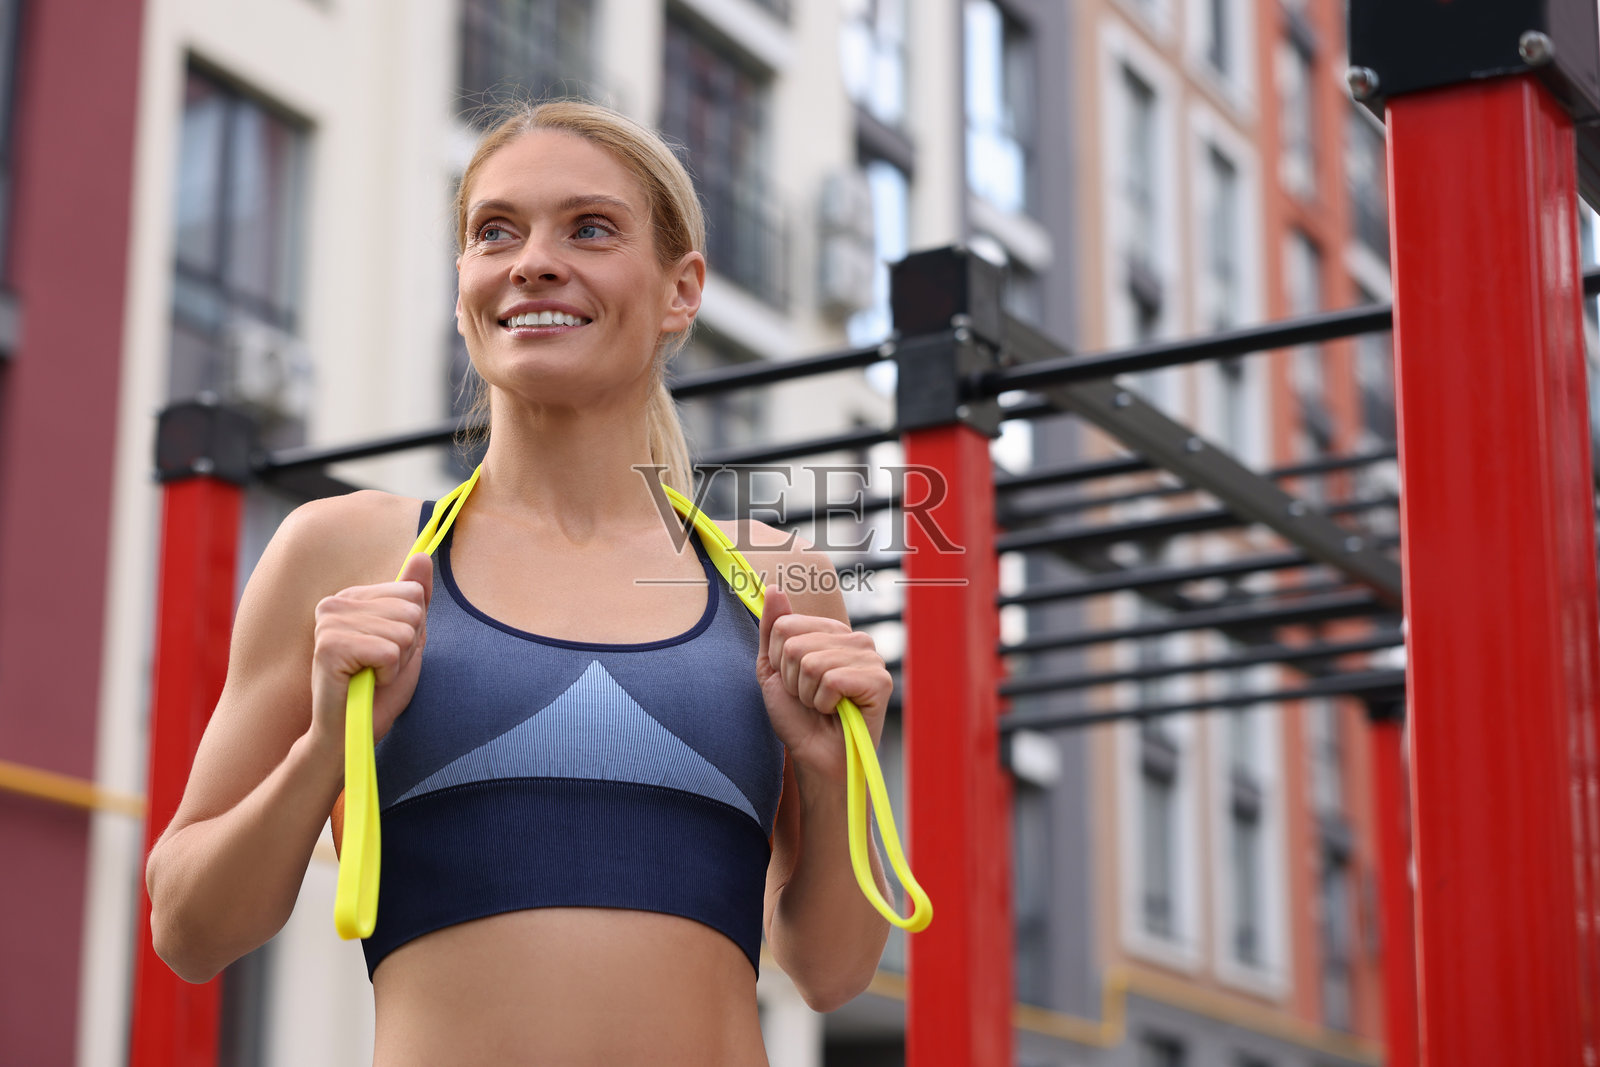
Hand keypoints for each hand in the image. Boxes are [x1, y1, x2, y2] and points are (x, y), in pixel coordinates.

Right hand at [309, 553, 431, 753]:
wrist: (349, 734)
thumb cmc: (378, 690)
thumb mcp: (407, 640)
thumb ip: (416, 599)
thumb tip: (422, 555)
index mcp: (353, 597)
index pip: (413, 594)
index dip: (413, 631)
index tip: (388, 652)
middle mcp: (336, 603)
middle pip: (412, 610)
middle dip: (407, 647)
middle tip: (380, 668)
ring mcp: (329, 622)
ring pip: (404, 631)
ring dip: (397, 663)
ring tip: (372, 675)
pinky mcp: (329, 646)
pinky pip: (390, 651)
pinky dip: (388, 673)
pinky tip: (367, 682)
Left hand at [756, 587, 891, 783]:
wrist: (817, 758)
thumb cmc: (799, 718)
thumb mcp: (774, 670)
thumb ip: (773, 629)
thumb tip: (773, 588)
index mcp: (832, 632)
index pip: (785, 625)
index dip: (778, 661)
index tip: (794, 682)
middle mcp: (855, 639)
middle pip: (795, 644)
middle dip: (792, 680)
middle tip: (810, 698)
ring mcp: (871, 658)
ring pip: (812, 662)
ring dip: (807, 694)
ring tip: (823, 706)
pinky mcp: (879, 680)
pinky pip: (831, 680)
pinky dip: (824, 703)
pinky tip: (838, 711)